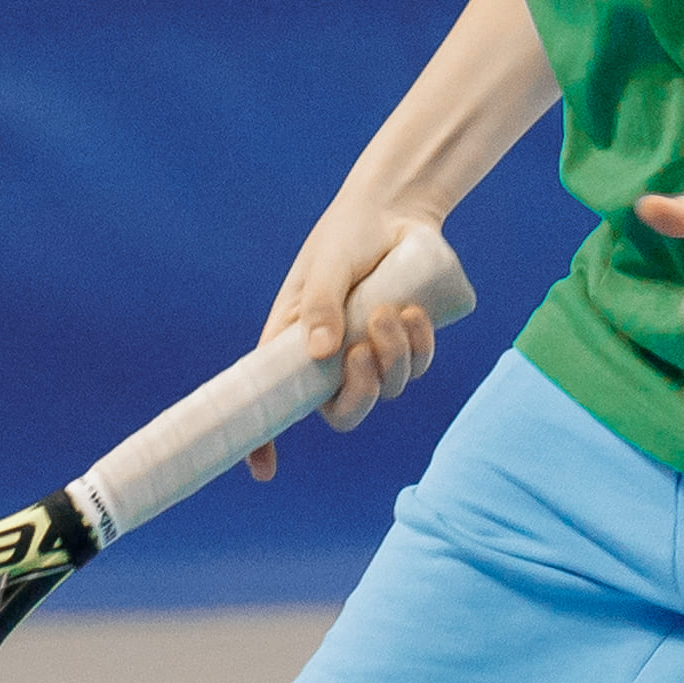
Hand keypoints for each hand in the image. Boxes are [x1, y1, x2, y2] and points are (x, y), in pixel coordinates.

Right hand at [242, 202, 442, 480]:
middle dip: (360, 392)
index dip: (264, 439)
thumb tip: (323, 353)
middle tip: (364, 351)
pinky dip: (419, 344)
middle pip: (343, 412)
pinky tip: (415, 312)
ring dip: (393, 356)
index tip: (264, 470)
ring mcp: (370, 354)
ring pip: (387, 390)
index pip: (273, 401)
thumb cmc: (346, 236)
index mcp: (294, 344)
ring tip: (390, 311)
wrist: (394, 212)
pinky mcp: (406, 346)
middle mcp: (330, 358)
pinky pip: (418, 368)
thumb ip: (322, 305)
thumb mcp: (327, 265)